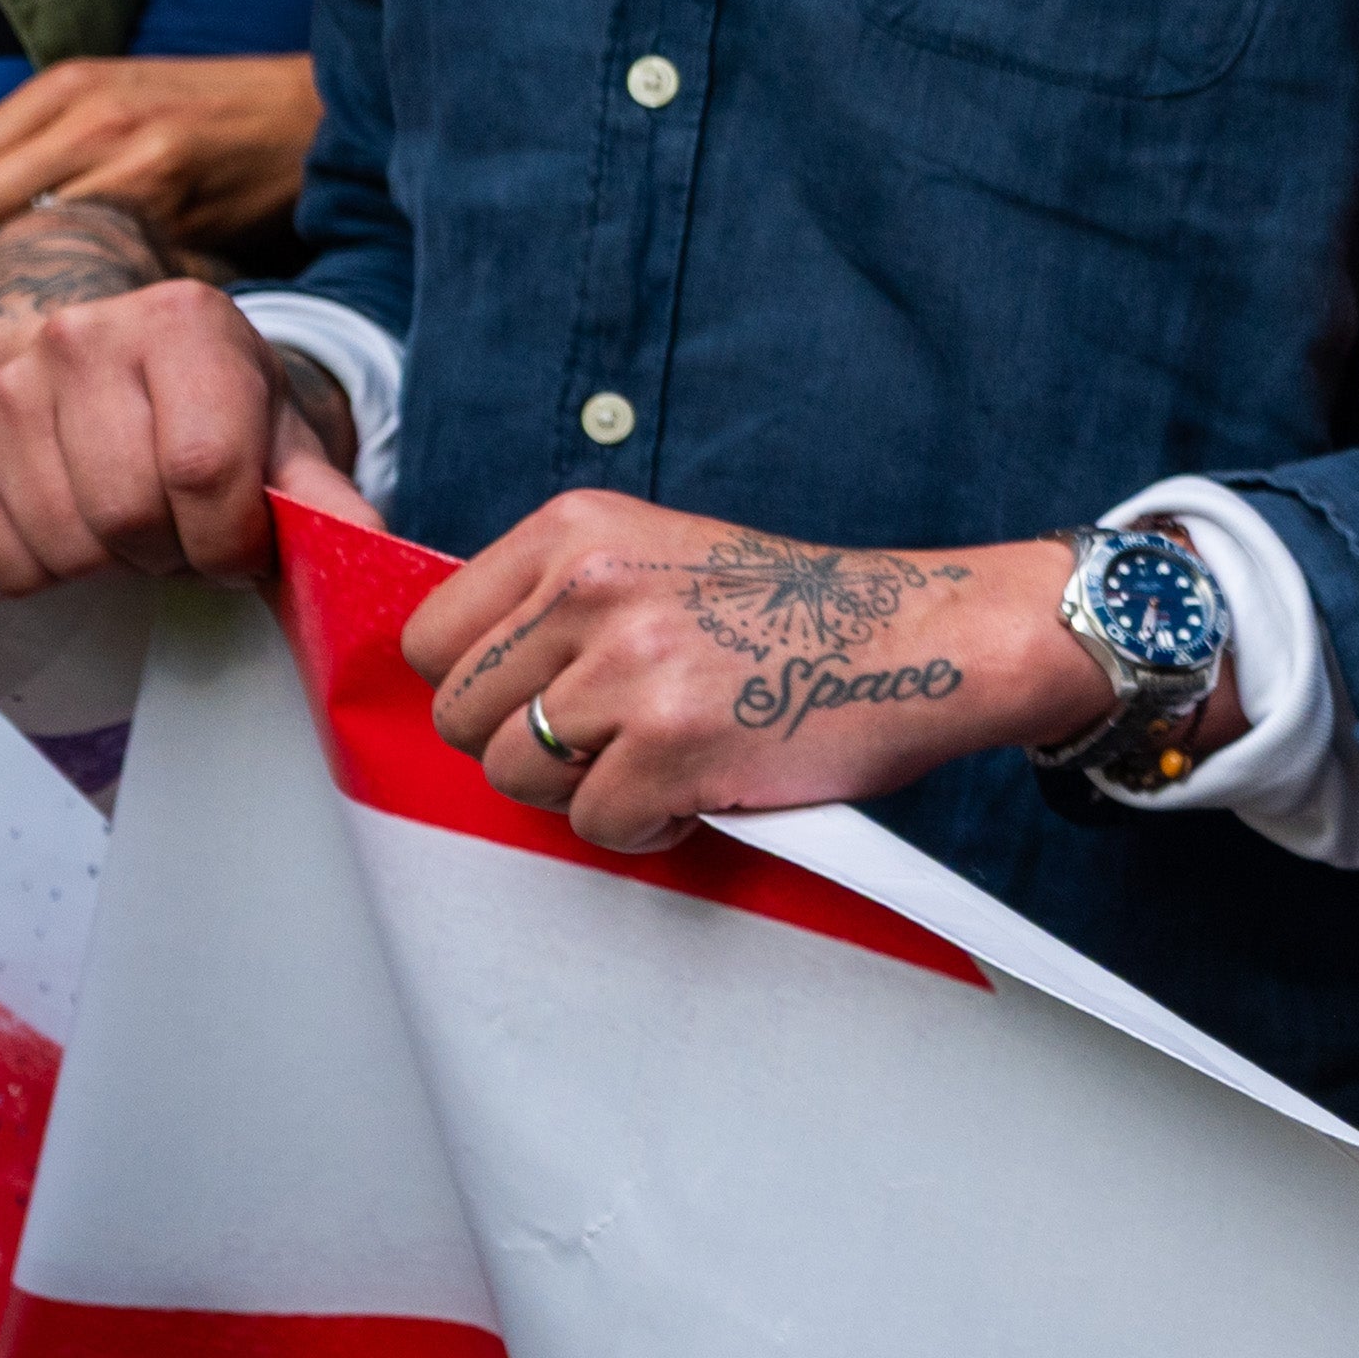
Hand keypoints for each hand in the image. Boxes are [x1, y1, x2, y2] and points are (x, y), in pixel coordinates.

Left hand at [0, 54, 322, 279]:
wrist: (323, 114)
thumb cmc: (222, 117)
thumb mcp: (126, 100)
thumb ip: (54, 140)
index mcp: (69, 86)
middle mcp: (90, 116)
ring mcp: (134, 160)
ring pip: (12, 239)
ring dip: (1, 284)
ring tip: (15, 310)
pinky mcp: (177, 208)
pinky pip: (89, 262)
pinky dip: (69, 289)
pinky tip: (80, 306)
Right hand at [0, 218, 344, 593]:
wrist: (123, 375)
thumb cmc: (213, 410)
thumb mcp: (280, 436)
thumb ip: (324, 496)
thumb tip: (371, 554)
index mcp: (182, 321)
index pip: (204, 468)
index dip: (231, 539)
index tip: (243, 551)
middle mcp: (80, 337)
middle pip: (127, 514)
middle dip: (172, 555)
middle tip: (185, 538)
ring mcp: (2, 388)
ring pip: (65, 547)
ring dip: (112, 569)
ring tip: (135, 529)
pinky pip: (0, 565)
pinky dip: (48, 576)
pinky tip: (75, 530)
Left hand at [406, 502, 1111, 855]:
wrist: (926, 641)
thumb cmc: (795, 615)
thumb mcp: (659, 559)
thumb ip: (559, 602)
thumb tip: (459, 681)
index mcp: (576, 530)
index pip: (432, 637)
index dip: (481, 686)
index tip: (546, 698)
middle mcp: (591, 588)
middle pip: (460, 715)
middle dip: (525, 746)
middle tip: (614, 739)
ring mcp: (629, 668)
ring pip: (514, 777)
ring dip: (582, 791)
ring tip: (662, 762)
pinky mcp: (670, 748)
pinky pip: (594, 825)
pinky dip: (646, 827)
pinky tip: (702, 789)